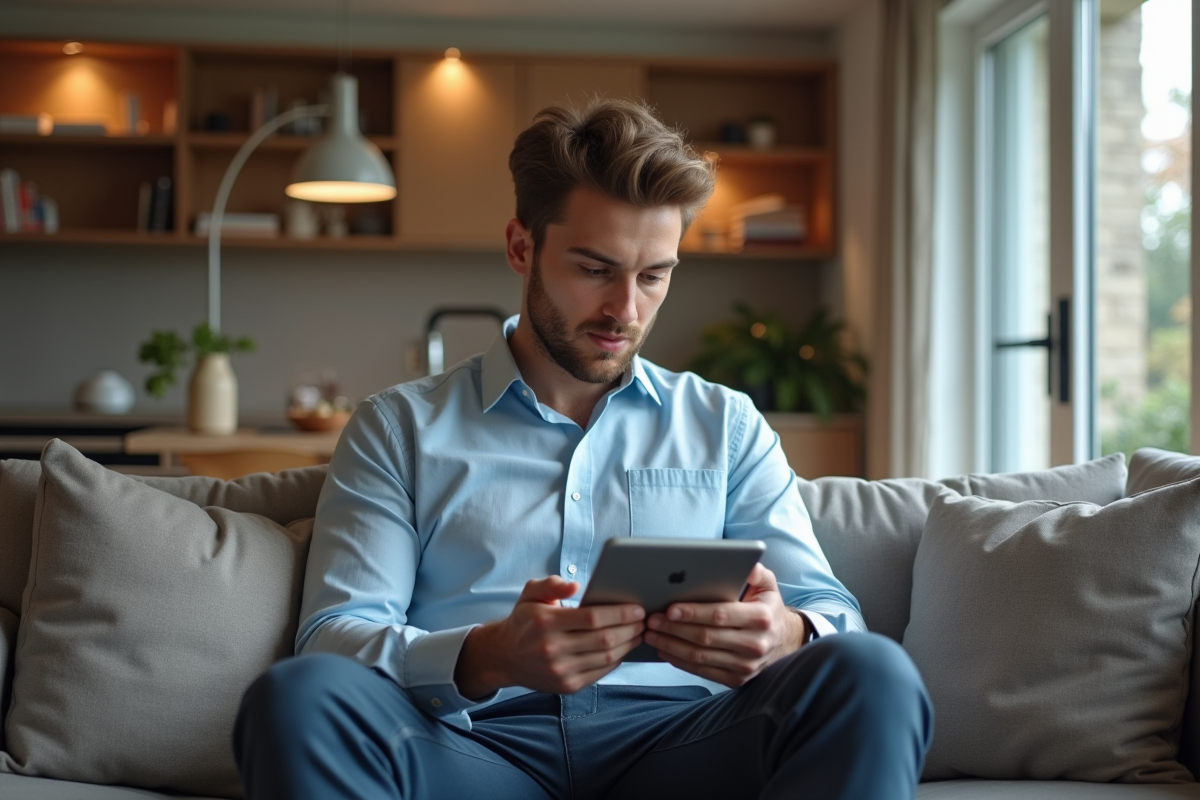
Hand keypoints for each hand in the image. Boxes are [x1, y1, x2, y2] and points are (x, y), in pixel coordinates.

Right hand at [455, 575, 644, 698]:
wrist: (505, 657)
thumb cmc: (524, 620)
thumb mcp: (530, 594)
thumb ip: (551, 584)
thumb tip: (575, 585)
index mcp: (545, 622)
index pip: (592, 618)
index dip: (619, 613)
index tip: (637, 608)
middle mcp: (552, 649)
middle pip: (604, 638)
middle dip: (630, 628)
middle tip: (644, 620)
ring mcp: (560, 670)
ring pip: (606, 657)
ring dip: (628, 645)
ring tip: (639, 633)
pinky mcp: (567, 686)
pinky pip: (600, 672)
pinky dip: (616, 659)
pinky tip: (624, 648)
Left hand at [643, 563, 808, 687]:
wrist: (783, 641)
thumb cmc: (767, 607)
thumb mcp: (768, 585)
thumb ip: (756, 572)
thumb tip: (745, 563)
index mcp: (761, 617)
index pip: (720, 615)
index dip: (693, 612)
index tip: (670, 608)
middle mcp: (755, 644)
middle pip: (705, 637)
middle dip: (674, 629)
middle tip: (651, 620)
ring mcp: (746, 666)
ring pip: (700, 657)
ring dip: (671, 646)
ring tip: (651, 634)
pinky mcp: (737, 680)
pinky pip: (703, 671)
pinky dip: (680, 662)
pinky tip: (664, 651)